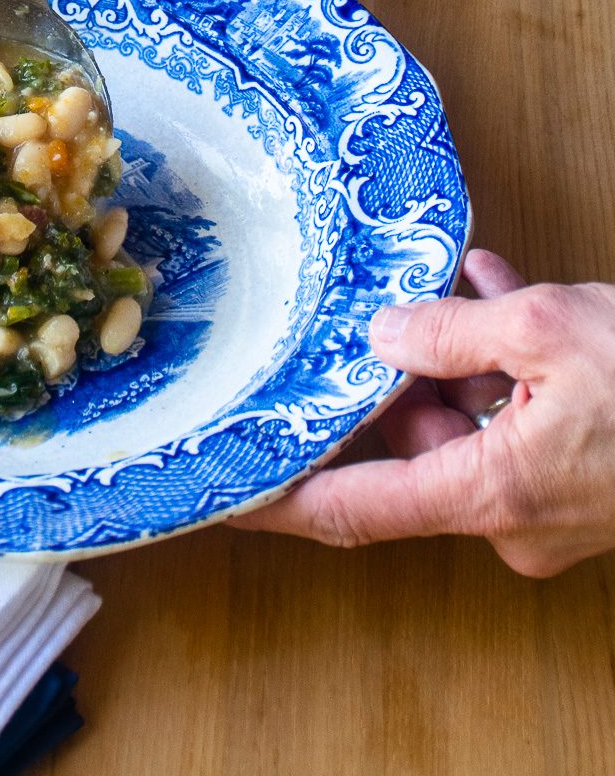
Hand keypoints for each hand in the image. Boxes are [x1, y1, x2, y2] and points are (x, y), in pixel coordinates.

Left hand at [232, 250, 614, 575]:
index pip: (354, 510)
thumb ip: (452, 333)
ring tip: (458, 284)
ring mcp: (550, 508)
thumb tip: (384, 335)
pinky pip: (516, 425)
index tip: (223, 486)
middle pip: (415, 448)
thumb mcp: (547, 332)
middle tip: (379, 309)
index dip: (280, 501)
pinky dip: (503, 368)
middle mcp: (515, 519)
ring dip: (458, 357)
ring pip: (469, 425)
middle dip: (398, 376)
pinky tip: (494, 293)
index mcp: (492, 494)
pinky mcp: (582, 484)